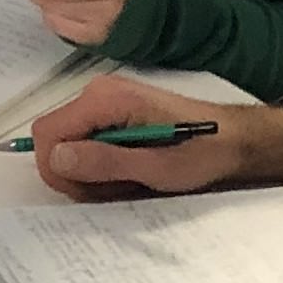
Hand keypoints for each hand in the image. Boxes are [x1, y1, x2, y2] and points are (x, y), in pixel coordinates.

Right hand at [20, 74, 282, 198]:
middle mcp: (98, 93)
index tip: (89, 189)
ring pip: (68, 146)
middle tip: (114, 188)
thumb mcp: (155, 168)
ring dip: (90, 173)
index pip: (47, 133)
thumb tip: (57, 159)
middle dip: (75, 174)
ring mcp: (103, 101)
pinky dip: (99, 165)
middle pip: (54, 140)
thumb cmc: (202, 152)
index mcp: (105, 99)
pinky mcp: (111, 113)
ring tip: (128, 179)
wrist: (234, 139)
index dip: (58, 169)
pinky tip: (128, 171)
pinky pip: (84, 143)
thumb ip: (104, 162)